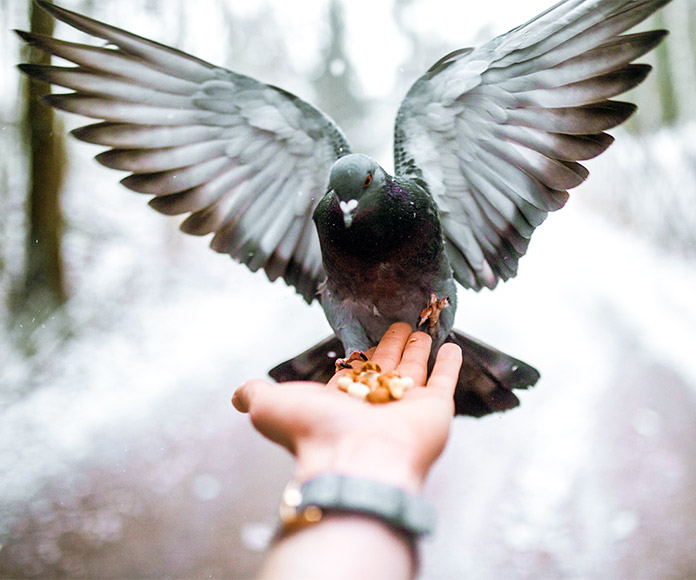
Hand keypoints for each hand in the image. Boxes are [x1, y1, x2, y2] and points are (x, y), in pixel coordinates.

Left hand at [232, 323, 462, 492]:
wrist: (353, 461)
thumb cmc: (312, 434)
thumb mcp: (269, 408)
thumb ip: (255, 395)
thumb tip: (236, 394)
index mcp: (342, 403)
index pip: (355, 373)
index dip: (362, 355)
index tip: (368, 340)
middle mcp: (374, 405)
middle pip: (386, 367)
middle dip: (391, 346)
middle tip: (399, 324)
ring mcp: (406, 407)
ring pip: (414, 370)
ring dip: (418, 349)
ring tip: (421, 328)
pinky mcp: (434, 410)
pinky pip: (443, 381)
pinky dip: (449, 364)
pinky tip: (451, 345)